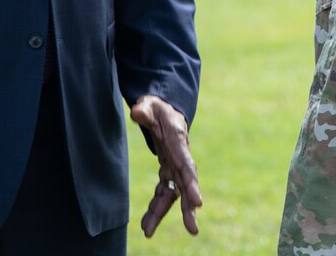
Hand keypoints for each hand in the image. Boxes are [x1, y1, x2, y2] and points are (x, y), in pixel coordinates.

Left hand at [130, 95, 201, 236]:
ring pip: (173, 194)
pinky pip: (163, 192)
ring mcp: (174, 167)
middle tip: (192, 229)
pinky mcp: (167, 171)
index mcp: (178, 143)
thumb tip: (137, 113)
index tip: (198, 202)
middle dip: (188, 208)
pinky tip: (145, 224)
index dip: (192, 184)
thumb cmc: (157, 107)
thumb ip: (144, 110)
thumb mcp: (150, 104)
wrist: (163, 110)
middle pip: (186, 186)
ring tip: (148, 231)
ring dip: (162, 213)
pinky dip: (155, 208)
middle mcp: (180, 158)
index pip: (187, 166)